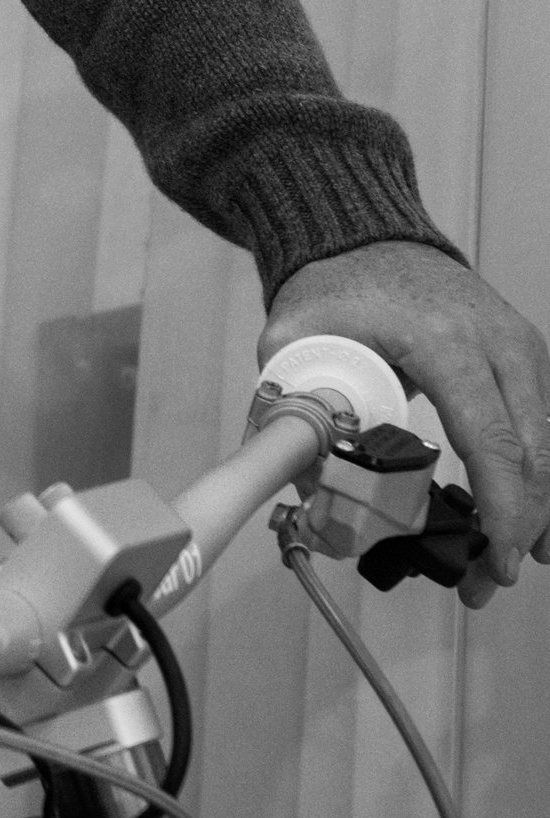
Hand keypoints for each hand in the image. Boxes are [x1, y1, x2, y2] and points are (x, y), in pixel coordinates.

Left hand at [260, 240, 549, 604]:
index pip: (491, 437)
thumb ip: (293, 401)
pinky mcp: (527, 357)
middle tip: (489, 582)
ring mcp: (521, 346)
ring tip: (499, 562)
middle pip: (535, 451)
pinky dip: (534, 476)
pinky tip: (520, 520)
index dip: (502, 506)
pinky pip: (544, 426)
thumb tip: (297, 476)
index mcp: (445, 340)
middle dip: (521, 524)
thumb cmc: (335, 286)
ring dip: (534, 508)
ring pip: (549, 443)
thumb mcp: (295, 335)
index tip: (496, 558)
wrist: (366, 235)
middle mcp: (499, 342)